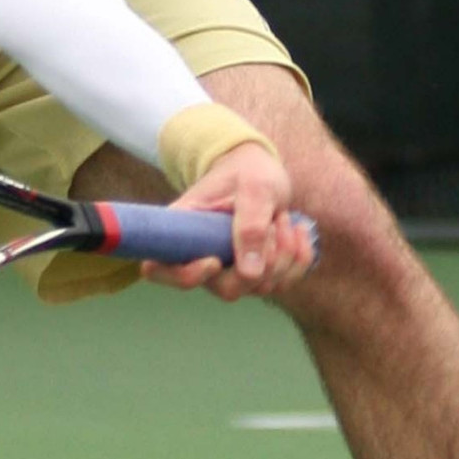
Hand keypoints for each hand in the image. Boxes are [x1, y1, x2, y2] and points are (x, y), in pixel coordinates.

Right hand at [142, 140, 314, 301]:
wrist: (260, 170)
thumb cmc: (247, 171)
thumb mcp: (253, 188)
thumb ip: (250, 226)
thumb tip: (249, 273)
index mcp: (182, 230)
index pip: (161, 268)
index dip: (186, 276)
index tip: (214, 261)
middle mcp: (201, 255)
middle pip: (225, 288)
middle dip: (261, 264)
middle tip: (275, 225)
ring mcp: (229, 268)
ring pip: (258, 287)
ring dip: (283, 257)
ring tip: (284, 219)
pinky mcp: (255, 271)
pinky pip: (280, 283)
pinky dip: (297, 261)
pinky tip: (298, 232)